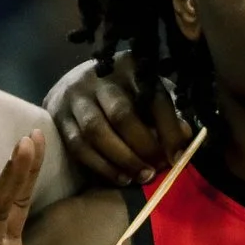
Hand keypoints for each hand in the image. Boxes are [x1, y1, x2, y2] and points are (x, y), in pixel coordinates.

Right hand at [46, 52, 195, 187]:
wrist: (75, 83)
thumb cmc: (124, 93)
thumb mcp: (149, 94)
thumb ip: (167, 115)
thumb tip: (186, 140)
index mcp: (131, 67)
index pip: (154, 98)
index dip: (168, 129)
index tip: (178, 156)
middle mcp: (100, 77)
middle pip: (122, 114)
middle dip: (142, 146)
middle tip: (157, 169)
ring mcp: (75, 95)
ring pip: (96, 132)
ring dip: (122, 159)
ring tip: (141, 177)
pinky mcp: (58, 115)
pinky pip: (79, 146)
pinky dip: (102, 166)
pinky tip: (121, 178)